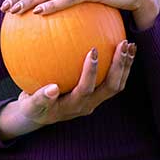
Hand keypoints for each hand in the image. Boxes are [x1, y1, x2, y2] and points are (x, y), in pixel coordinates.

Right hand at [0, 39, 136, 140]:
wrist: (38, 115)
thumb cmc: (33, 107)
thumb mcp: (31, 105)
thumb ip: (40, 99)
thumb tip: (52, 89)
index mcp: (73, 106)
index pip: (86, 89)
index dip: (91, 72)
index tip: (93, 50)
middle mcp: (88, 104)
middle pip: (111, 87)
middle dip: (119, 66)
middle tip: (123, 43)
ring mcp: (95, 100)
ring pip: (117, 84)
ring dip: (125, 65)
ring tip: (129, 44)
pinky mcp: (96, 93)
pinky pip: (112, 79)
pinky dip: (119, 64)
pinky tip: (118, 44)